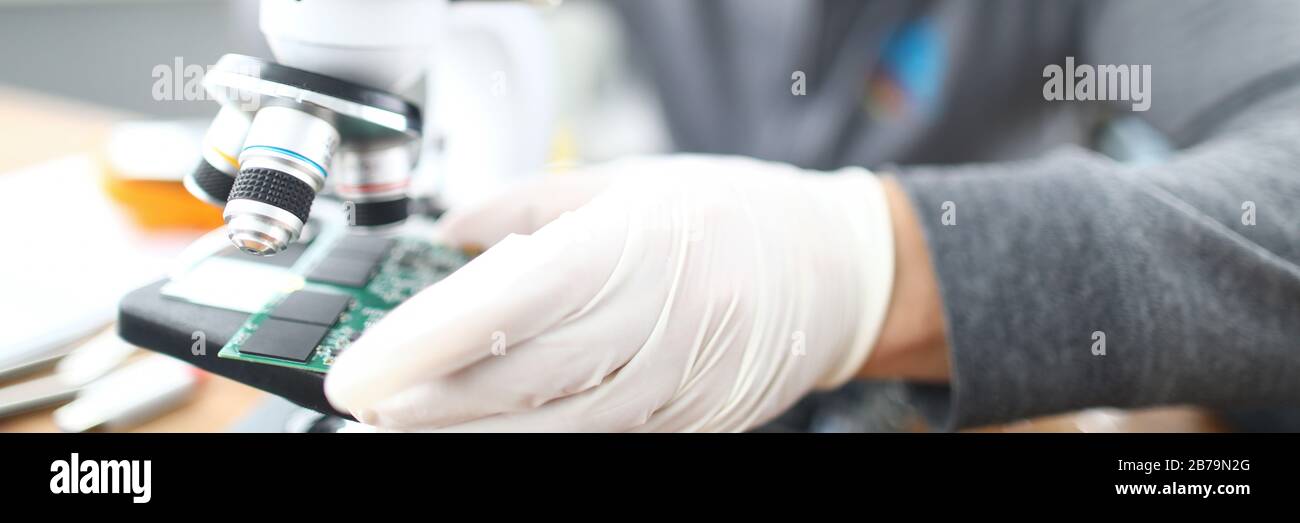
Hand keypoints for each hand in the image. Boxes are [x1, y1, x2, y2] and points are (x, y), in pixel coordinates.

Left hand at [325, 155, 897, 430]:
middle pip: (511, 385)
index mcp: (632, 249)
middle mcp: (652, 327)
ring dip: (463, 438)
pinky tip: (484, 437)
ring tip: (401, 429)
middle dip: (421, 407)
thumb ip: (528, 208)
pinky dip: (528, 443)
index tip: (354, 370)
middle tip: (358, 403)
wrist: (834, 272)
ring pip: (546, 432)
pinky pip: (593, 444)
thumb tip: (448, 234)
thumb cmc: (731, 215)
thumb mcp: (628, 182)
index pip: (504, 309)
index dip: (419, 346)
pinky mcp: (682, 426)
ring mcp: (671, 389)